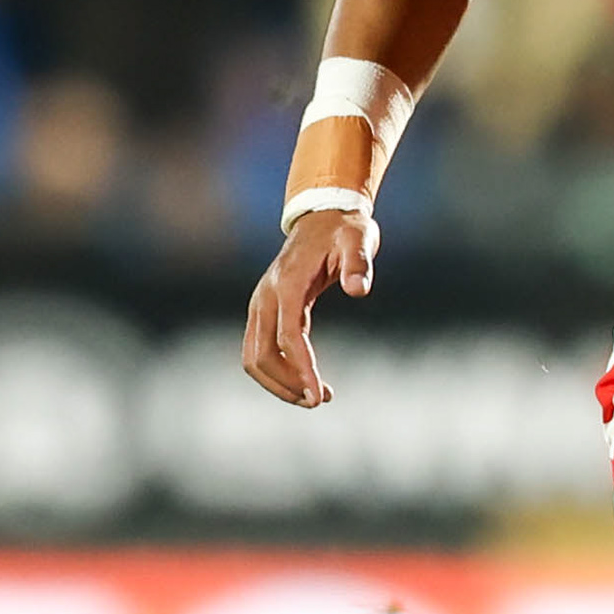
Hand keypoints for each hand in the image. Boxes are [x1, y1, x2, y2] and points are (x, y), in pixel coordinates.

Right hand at [241, 207, 377, 408]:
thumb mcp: (359, 239)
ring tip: (314, 397)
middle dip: (287, 384)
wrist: (322, 214)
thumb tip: (359, 290)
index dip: (302, 369)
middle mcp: (266, 296)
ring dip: (278, 383)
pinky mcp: (264, 310)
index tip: (320, 396)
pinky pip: (260, 349)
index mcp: (287, 283)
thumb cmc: (344, 229)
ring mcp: (261, 304)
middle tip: (320, 400)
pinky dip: (277, 371)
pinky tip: (304, 379)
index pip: (288, 336)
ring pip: (254, 356)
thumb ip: (359, 263)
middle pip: (261, 354)